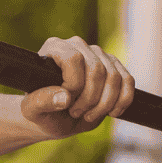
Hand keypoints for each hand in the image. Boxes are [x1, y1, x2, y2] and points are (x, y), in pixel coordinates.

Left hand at [20, 36, 136, 138]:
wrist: (56, 117)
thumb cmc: (41, 111)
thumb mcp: (33, 110)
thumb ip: (41, 101)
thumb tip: (65, 97)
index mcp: (55, 47)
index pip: (74, 59)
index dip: (74, 85)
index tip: (66, 102)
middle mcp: (78, 45)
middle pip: (97, 70)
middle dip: (90, 100)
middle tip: (76, 113)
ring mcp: (98, 54)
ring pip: (115, 77)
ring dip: (105, 104)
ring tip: (89, 115)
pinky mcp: (114, 66)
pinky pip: (128, 81)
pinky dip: (123, 101)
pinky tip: (112, 112)